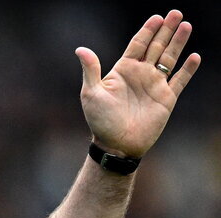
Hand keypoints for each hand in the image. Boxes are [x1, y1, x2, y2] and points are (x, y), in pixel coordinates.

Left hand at [76, 9, 200, 157]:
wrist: (116, 146)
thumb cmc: (101, 122)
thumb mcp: (91, 94)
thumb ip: (90, 70)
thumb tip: (80, 49)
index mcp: (124, 70)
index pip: (138, 44)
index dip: (147, 30)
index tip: (156, 18)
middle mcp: (141, 75)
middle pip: (156, 46)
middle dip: (166, 30)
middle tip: (176, 13)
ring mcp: (154, 86)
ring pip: (169, 59)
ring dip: (178, 43)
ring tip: (186, 26)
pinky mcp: (166, 99)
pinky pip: (179, 81)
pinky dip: (187, 70)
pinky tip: (194, 57)